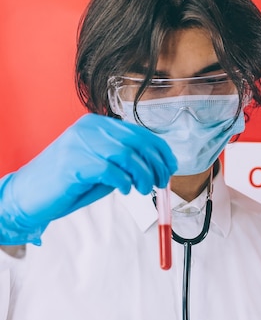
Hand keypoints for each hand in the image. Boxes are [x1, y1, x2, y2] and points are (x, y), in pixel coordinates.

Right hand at [0, 114, 176, 244]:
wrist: (29, 194)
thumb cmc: (69, 182)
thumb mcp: (103, 166)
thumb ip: (127, 162)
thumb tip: (159, 168)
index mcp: (97, 125)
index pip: (140, 133)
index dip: (161, 151)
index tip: (171, 167)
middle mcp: (89, 129)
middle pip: (137, 142)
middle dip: (157, 165)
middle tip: (161, 183)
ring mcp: (80, 144)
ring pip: (127, 155)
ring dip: (143, 176)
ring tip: (144, 190)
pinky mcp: (74, 164)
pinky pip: (110, 171)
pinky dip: (124, 182)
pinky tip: (124, 190)